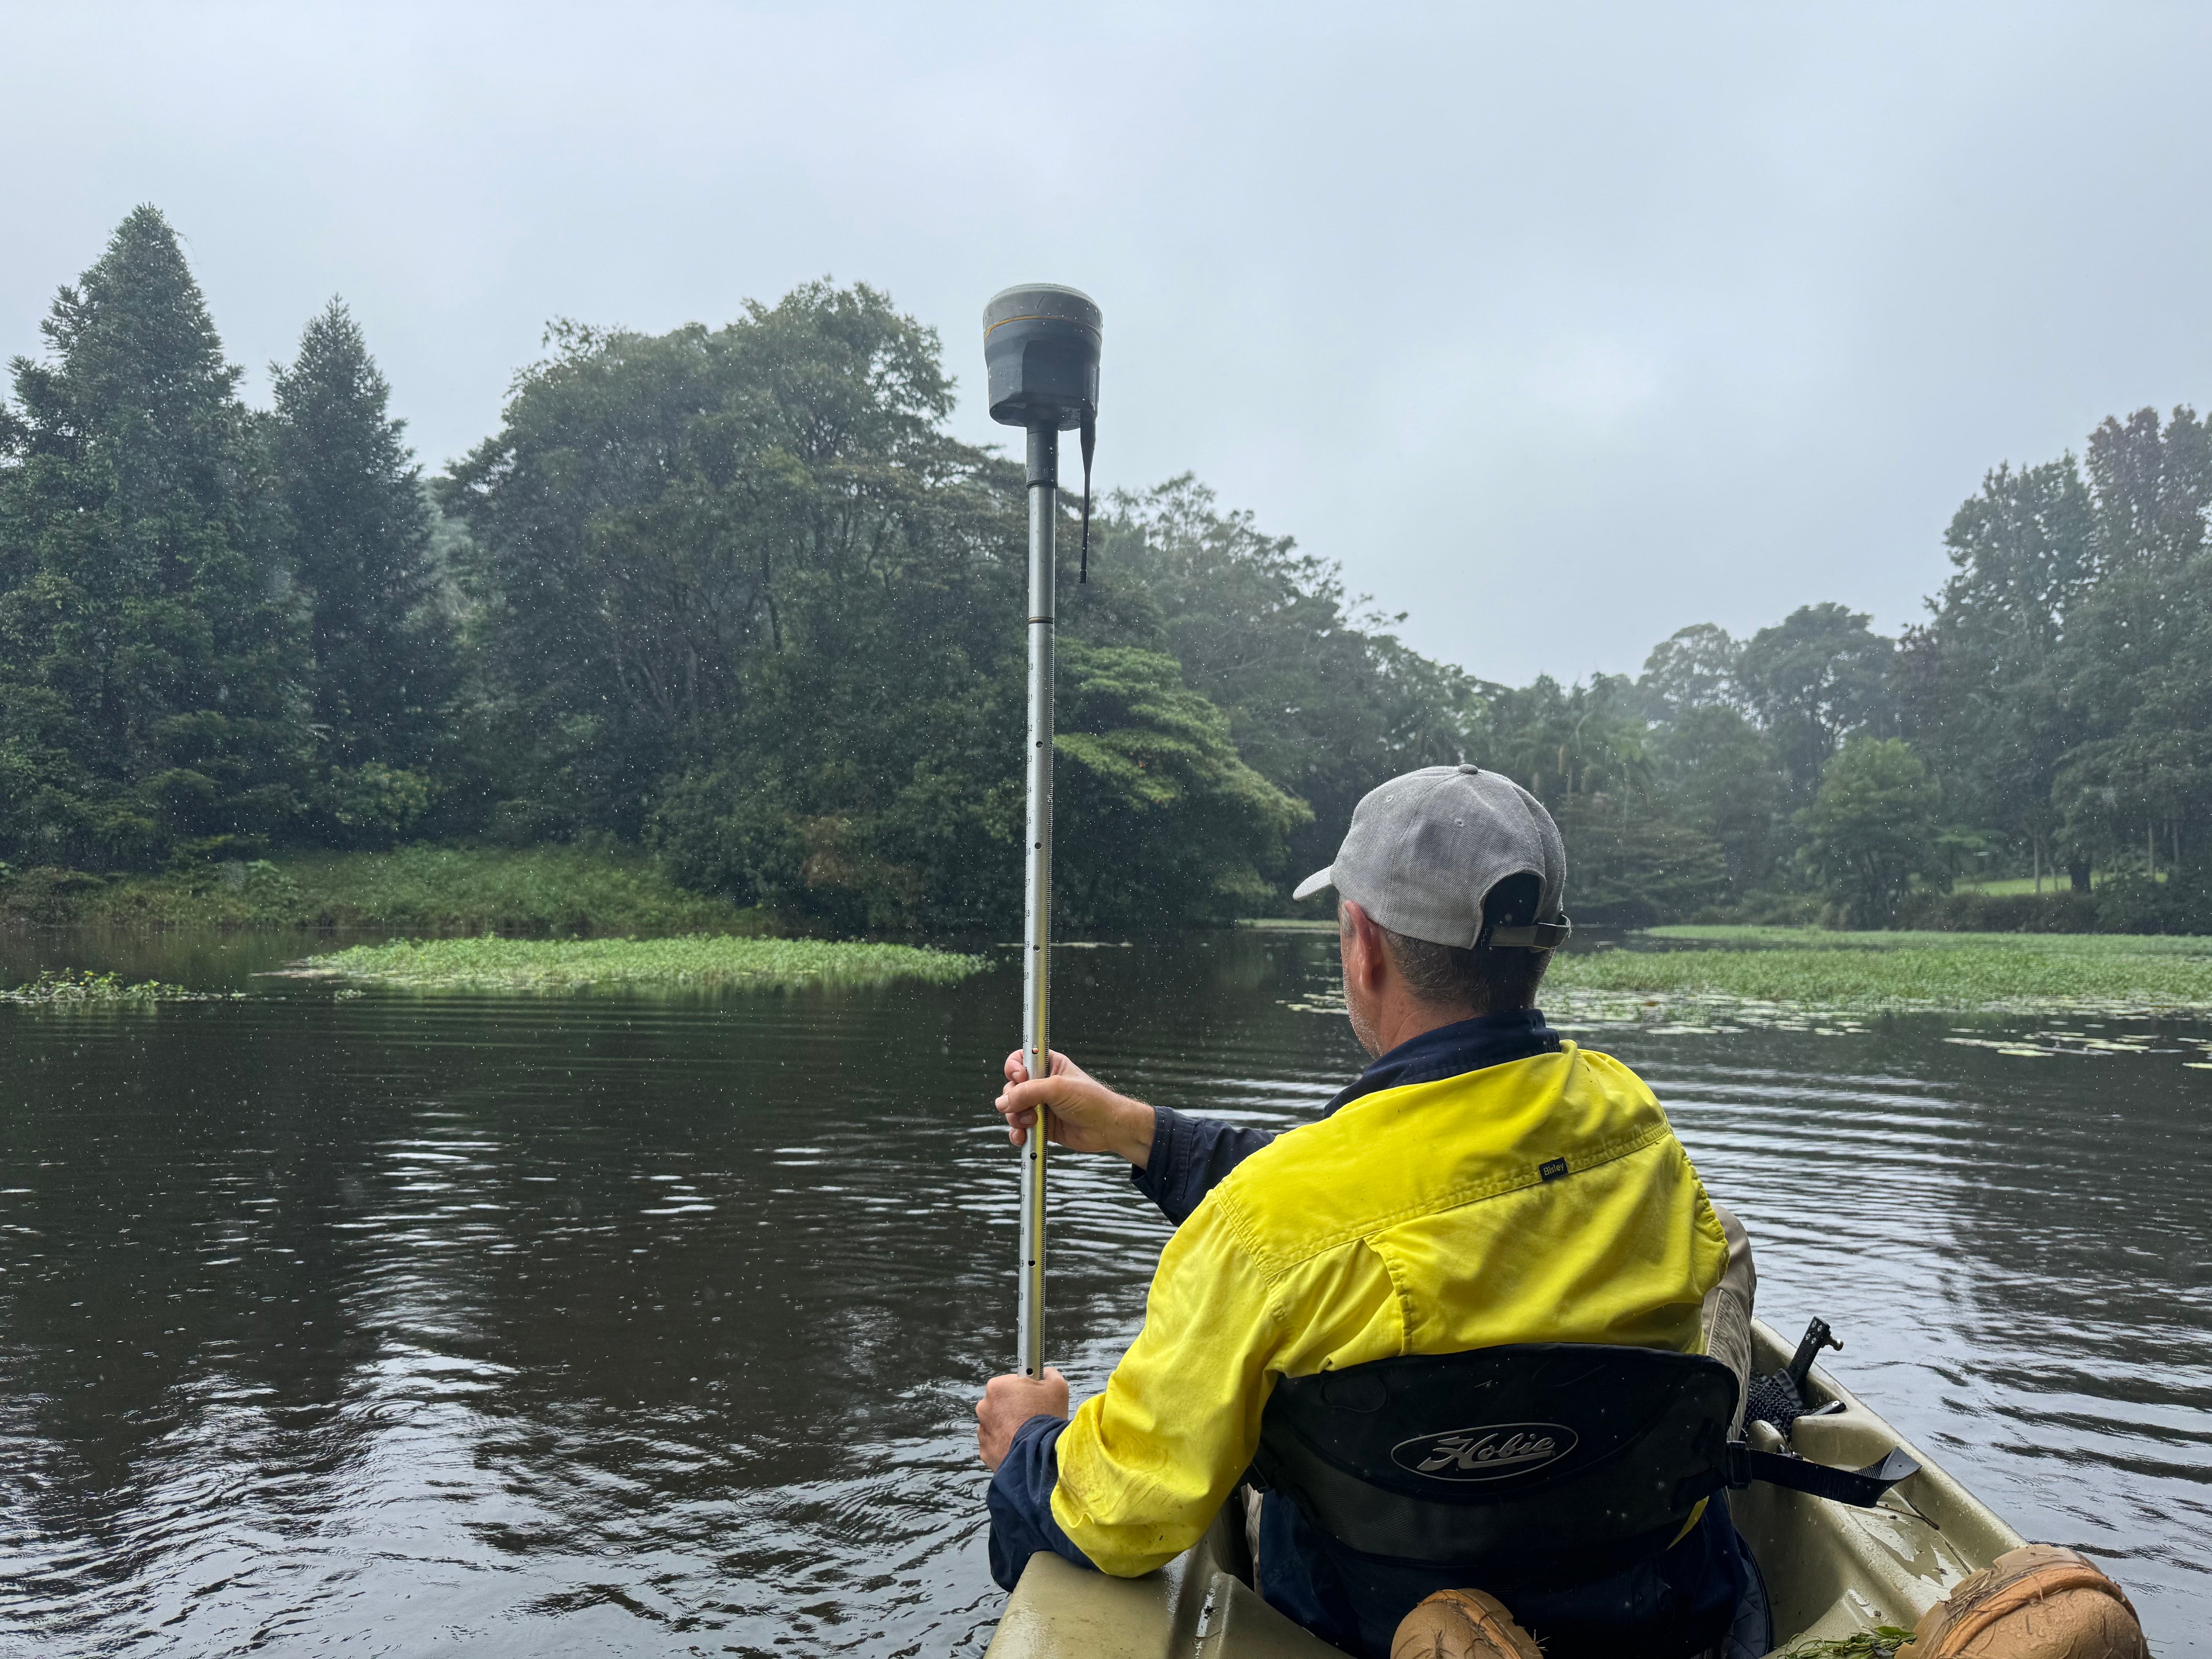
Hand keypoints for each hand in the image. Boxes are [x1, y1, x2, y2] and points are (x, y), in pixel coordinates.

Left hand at [976, 1366, 1069, 1470]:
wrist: (1040, 1455)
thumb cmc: (1047, 1418)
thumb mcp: (1057, 1386)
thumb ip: (1048, 1374)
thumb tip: (1044, 1372)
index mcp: (997, 1387)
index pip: (1010, 1384)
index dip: (1023, 1391)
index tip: (1033, 1398)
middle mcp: (984, 1406)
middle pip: (1001, 1404)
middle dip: (1014, 1409)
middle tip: (1032, 1417)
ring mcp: (983, 1430)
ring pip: (997, 1424)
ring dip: (1008, 1427)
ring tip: (1027, 1435)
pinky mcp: (985, 1451)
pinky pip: (995, 1444)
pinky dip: (1005, 1444)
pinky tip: (1020, 1446)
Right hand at [996, 1048, 1155, 1167]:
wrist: (1108, 1128)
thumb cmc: (1091, 1101)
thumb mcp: (1058, 1089)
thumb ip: (1028, 1092)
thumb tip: (1003, 1103)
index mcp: (1049, 1066)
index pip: (1020, 1059)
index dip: (1014, 1068)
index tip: (1019, 1077)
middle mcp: (1042, 1085)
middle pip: (1011, 1087)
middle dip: (1013, 1099)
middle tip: (1026, 1107)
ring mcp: (1040, 1106)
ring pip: (1012, 1109)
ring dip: (1015, 1118)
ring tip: (1029, 1124)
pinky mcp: (1041, 1125)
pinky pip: (1020, 1128)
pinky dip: (1018, 1133)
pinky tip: (1022, 1138)